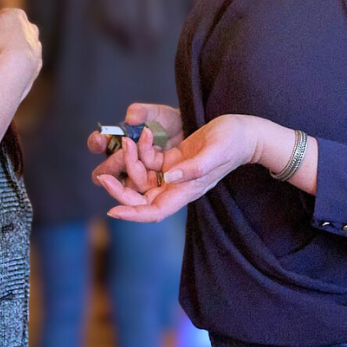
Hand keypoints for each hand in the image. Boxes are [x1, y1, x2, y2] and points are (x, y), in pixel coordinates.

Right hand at [0, 0, 40, 79]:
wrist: (15, 68)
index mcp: (18, 15)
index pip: (3, 15)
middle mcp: (31, 28)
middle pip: (14, 30)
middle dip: (3, 36)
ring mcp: (36, 46)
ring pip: (21, 45)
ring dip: (11, 50)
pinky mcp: (37, 62)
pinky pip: (26, 61)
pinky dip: (18, 63)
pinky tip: (8, 68)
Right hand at [88, 104, 182, 193]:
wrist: (188, 131)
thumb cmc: (167, 122)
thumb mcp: (156, 114)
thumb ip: (142, 112)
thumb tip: (131, 117)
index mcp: (116, 141)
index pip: (99, 144)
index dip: (96, 142)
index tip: (101, 137)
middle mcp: (122, 160)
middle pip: (106, 170)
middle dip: (111, 163)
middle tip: (122, 153)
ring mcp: (136, 173)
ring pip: (123, 181)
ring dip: (130, 168)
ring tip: (142, 157)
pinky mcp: (151, 182)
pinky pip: (142, 185)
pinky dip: (145, 176)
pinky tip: (157, 161)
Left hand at [96, 114, 257, 222]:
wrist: (242, 131)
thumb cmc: (233, 142)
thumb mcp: (215, 152)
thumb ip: (193, 168)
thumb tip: (169, 177)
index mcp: (186, 191)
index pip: (154, 211)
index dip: (133, 214)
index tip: (113, 211)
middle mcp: (177, 186)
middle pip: (141, 198)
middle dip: (121, 189)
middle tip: (103, 177)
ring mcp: (173, 173)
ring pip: (142, 177)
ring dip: (131, 162)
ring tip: (129, 142)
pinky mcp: (172, 160)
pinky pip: (149, 160)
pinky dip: (141, 150)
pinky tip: (143, 135)